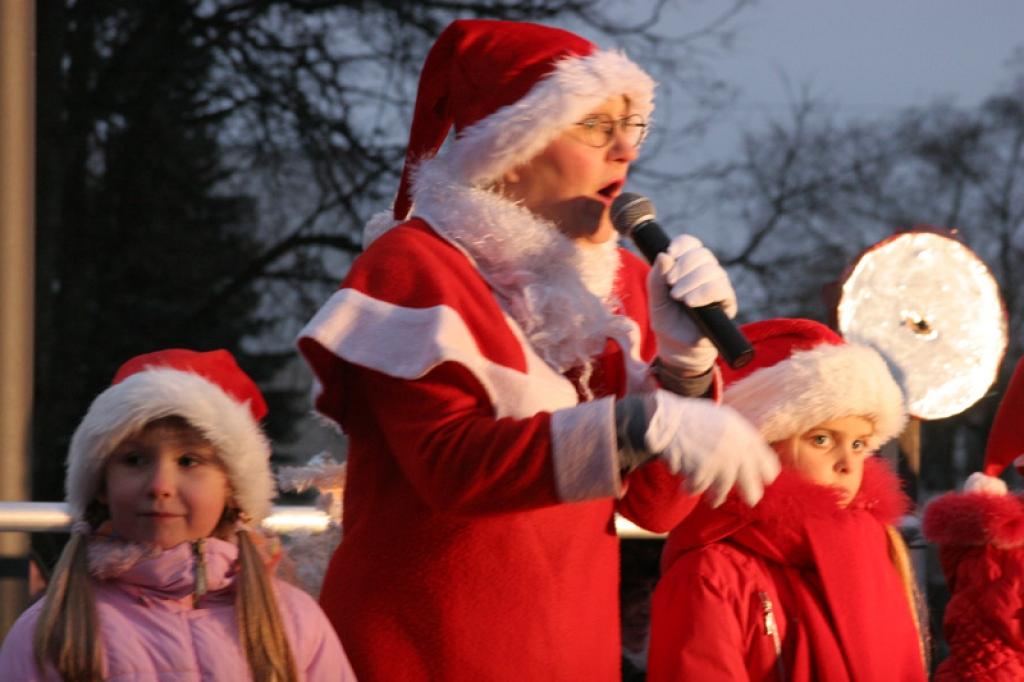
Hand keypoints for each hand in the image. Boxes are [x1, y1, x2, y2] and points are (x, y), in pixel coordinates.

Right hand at [643, 390, 778, 506]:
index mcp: (745, 435)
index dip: (766, 475)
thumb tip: (751, 453)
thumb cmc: (693, 417)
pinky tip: (686, 486)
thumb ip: (740, 436)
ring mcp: (719, 463)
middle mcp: (737, 451)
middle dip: (750, 495)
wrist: (667, 418)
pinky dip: (691, 489)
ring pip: (722, 492)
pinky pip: (698, 489)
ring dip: (715, 497)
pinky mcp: (702, 472)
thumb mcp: (725, 419)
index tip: (763, 480)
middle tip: (750, 501)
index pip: (768, 464)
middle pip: (752, 487)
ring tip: (713, 500)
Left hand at [647, 234, 736, 375]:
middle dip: (683, 266)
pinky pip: (721, 287)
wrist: (678, 347)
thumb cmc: (667, 322)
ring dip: (691, 281)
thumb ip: (656, 279)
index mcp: (687, 267)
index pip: (691, 244)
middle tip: (670, 285)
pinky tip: (690, 302)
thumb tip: (663, 255)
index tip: (670, 253)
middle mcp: (705, 273)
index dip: (683, 244)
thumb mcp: (656, 300)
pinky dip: (704, 292)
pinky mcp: (727, 301)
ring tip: (678, 298)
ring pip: (711, 269)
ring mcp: (717, 285)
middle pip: (702, 254)